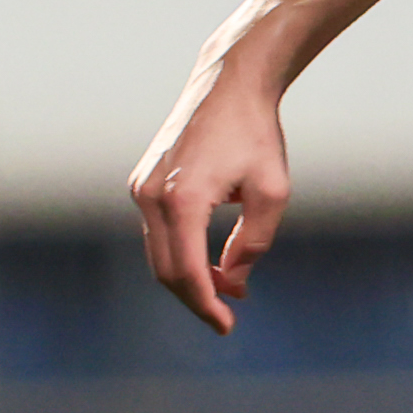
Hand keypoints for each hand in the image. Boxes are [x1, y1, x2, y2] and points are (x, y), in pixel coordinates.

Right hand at [127, 55, 291, 333]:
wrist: (229, 86)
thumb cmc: (256, 135)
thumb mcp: (271, 193)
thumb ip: (253, 243)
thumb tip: (234, 283)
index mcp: (182, 200)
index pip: (188, 273)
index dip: (207, 306)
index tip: (227, 326)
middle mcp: (151, 196)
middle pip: (167, 270)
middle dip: (197, 298)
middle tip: (228, 316)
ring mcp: (141, 188)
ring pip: (159, 254)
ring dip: (189, 278)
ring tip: (228, 289)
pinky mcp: (143, 182)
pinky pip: (158, 233)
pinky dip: (181, 253)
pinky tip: (212, 263)